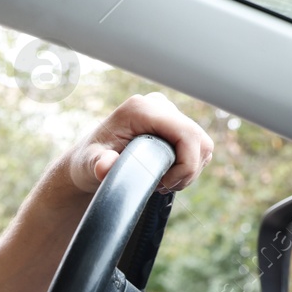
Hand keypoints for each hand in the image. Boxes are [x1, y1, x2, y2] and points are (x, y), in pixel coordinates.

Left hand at [65, 91, 213, 194]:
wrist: (89, 161)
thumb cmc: (88, 161)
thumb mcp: (89, 165)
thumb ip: (98, 165)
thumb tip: (105, 165)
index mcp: (141, 109)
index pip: (186, 133)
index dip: (186, 164)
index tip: (165, 183)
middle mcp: (158, 105)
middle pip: (198, 139)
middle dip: (188, 169)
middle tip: (164, 186)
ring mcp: (168, 113)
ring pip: (202, 144)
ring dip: (189, 169)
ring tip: (164, 182)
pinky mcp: (174, 125)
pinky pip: (198, 146)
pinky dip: (190, 165)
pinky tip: (168, 175)